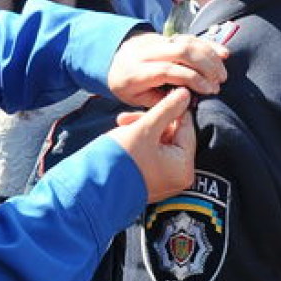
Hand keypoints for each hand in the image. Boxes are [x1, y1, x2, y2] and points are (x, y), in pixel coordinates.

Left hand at [107, 31, 227, 107]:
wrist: (113, 63)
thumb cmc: (128, 87)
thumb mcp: (137, 100)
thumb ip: (161, 100)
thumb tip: (188, 99)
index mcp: (135, 71)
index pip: (167, 70)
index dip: (191, 79)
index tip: (208, 90)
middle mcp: (145, 52)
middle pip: (180, 51)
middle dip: (204, 66)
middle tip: (218, 82)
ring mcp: (155, 40)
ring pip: (186, 41)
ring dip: (209, 56)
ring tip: (222, 73)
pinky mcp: (165, 35)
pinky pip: (188, 37)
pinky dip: (207, 45)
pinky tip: (222, 54)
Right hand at [109, 86, 196, 202]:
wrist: (94, 187)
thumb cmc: (122, 159)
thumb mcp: (146, 128)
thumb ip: (167, 109)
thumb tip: (186, 94)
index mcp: (183, 167)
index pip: (186, 128)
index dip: (173, 110)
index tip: (162, 97)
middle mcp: (179, 177)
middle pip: (172, 136)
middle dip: (150, 122)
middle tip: (129, 116)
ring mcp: (165, 180)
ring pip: (160, 143)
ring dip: (143, 130)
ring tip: (122, 124)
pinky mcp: (152, 180)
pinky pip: (153, 154)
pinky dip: (141, 143)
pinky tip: (125, 133)